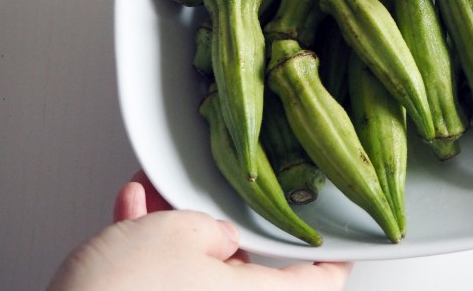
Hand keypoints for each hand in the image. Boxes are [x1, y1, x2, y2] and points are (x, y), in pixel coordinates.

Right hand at [47, 172, 352, 289]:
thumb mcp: (182, 232)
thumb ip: (211, 228)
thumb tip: (215, 236)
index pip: (320, 280)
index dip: (333, 254)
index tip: (341, 234)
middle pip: (249, 267)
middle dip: (226, 222)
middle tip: (222, 192)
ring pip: (198, 267)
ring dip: (178, 227)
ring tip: (157, 193)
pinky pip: (163, 277)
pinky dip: (149, 247)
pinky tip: (131, 215)